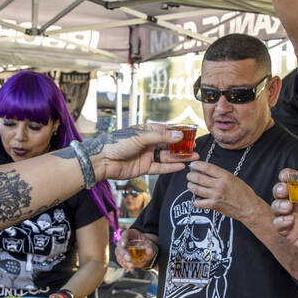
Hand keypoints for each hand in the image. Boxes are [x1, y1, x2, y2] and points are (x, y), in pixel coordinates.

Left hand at [79, 124, 198, 180]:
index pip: (166, 130)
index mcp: (146, 131)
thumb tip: (178, 135)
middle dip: (182, 146)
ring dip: (179, 157)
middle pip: (168, 144)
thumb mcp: (140, 137)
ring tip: (193, 157)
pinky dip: (170, 167)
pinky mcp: (144, 168)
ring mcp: (147, 156)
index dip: (178, 132)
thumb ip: (160, 137)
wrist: (102, 161)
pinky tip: (181, 166)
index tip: (191, 134)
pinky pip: (160, 167)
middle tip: (195, 147)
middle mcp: (148, 143)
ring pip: (167, 156)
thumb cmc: (117, 144)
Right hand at [114, 226, 155, 269]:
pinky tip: (130, 268)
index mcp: (132, 234)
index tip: (124, 245)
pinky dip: (124, 265)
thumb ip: (149, 247)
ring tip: (131, 265)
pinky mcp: (121, 256)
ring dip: (123, 260)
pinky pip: (120, 260)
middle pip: (120, 245)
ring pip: (118, 253)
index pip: (126, 234)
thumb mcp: (150, 246)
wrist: (146, 252)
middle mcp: (125, 240)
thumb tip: (149, 250)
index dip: (123, 239)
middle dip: (123, 252)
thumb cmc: (147, 246)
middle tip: (128, 258)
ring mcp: (122, 248)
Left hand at [186, 161, 262, 221]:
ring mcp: (216, 195)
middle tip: (189, 175)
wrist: (249, 207)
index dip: (197, 165)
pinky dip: (196, 201)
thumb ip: (221, 174)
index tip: (193, 164)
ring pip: (196, 189)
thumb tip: (207, 171)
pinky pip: (199, 203)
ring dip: (190, 186)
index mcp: (225, 176)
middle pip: (198, 177)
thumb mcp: (234, 178)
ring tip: (190, 185)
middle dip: (191, 175)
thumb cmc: (243, 193)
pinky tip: (197, 199)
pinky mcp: (214, 205)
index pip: (207, 167)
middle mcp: (219, 185)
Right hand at [272, 169, 297, 253]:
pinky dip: (280, 221)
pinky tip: (290, 220)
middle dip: (279, 189)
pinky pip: (279, 225)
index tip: (287, 176)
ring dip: (278, 205)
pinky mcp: (291, 232)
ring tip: (288, 207)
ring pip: (276, 207)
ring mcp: (293, 216)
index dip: (287, 175)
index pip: (293, 178)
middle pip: (280, 191)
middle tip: (284, 190)